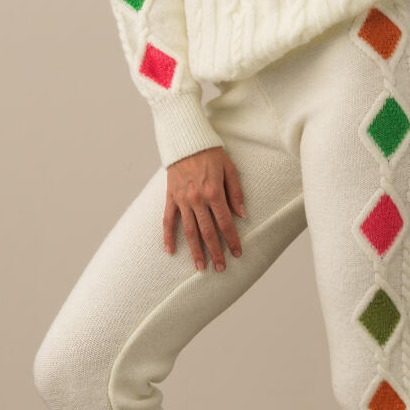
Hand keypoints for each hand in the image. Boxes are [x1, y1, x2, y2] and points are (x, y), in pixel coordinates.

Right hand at [164, 146, 244, 272]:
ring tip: (200, 267)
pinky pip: (167, 221)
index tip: (237, 253)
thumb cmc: (211, 153)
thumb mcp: (230, 169)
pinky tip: (170, 251)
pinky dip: (168, 237)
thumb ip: (236, 193)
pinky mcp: (170, 198)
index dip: (232, 240)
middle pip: (207, 232)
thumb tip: (242, 215)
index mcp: (214, 193)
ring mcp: (182, 200)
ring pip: (189, 231)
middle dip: (215, 252)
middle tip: (220, 268)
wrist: (186, 141)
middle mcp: (197, 199)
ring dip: (195, 251)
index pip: (226, 223)